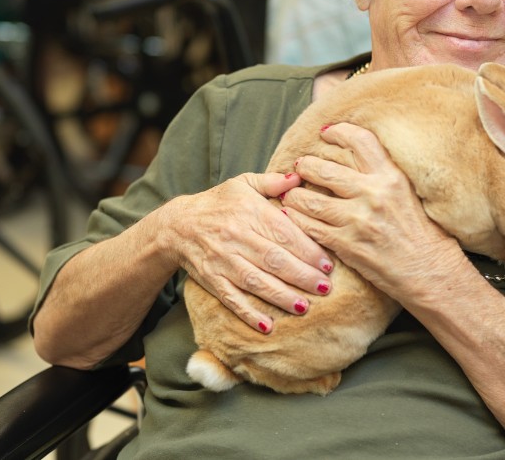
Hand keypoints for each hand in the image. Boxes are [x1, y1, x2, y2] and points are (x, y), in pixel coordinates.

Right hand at [167, 172, 333, 331]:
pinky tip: (267, 326)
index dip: (307, 249)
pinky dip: (249, 313)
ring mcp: (223, 260)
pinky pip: (232, 299)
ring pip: (256, 281)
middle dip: (301, 275)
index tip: (327, 263)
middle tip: (325, 287)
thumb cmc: (218, 203)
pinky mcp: (212, 279)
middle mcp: (236, 236)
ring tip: (304, 306)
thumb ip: (272, 182)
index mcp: (248, 212)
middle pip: (274, 259)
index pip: (284, 232)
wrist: (177, 225)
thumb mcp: (242, 184)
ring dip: (281, 296)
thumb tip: (299, 178)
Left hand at [280, 123, 467, 300]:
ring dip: (296, 196)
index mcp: (392, 177)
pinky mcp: (348, 245)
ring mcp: (359, 220)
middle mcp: (374, 194)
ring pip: (311, 200)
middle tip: (300, 166)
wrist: (431, 272)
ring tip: (292, 194)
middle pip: (325, 170)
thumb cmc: (424, 234)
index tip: (325, 133)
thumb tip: (355, 158)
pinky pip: (311, 228)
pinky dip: (298, 221)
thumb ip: (383, 176)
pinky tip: (293, 217)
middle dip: (306, 166)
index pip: (360, 141)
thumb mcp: (409, 194)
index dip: (338, 131)